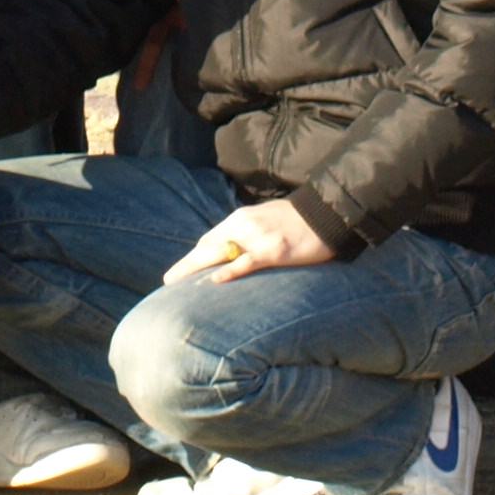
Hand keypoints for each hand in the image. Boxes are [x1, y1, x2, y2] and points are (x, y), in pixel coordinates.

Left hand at [159, 194, 332, 285]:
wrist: (326, 211)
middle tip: (168, 281)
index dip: (193, 256)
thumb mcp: (266, 220)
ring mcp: (259, 237)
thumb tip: (234, 251)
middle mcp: (244, 225)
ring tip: (180, 284)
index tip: (179, 272)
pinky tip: (216, 280)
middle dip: (187, 264)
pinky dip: (230, 270)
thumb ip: (248, 233)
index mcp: (241, 219)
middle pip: (208, 246)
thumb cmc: (297, 219)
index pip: (210, 239)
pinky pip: (248, 261)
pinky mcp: (275, 250)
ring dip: (198, 268)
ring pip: (221, 253)